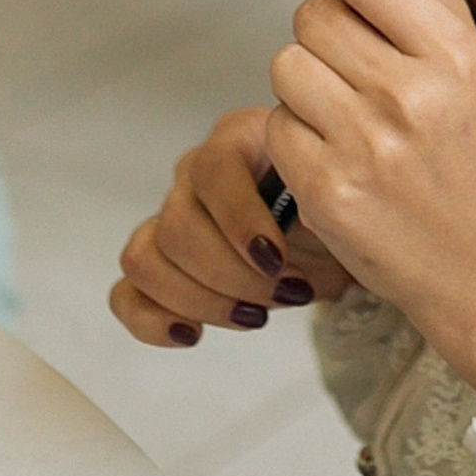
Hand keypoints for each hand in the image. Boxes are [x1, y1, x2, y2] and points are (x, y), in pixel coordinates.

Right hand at [110, 106, 351, 349]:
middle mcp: (195, 176)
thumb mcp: (348, 199)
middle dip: (231, 275)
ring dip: (200, 299)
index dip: (238, 218)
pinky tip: (193, 333)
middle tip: (286, 293)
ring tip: (255, 314)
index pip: (213, 168)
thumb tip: (308, 220)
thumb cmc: (342, 212)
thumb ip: (325, 201)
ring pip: (145, 258)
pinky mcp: (159, 269)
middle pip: (176, 224)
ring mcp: (170, 220)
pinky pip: (127, 294)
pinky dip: (152, 320)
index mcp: (239, 142)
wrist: (344, 241)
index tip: (275, 258)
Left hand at [265, 0, 475, 396]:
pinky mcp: (327, 192)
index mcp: (454, 57)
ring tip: (347, 120)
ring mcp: (364, 145)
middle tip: (363, 83)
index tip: (381, 31)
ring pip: (286, 66)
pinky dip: (296, 141)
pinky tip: (336, 160)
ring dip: (307, 88)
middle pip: (314, 16)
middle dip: (330, 42)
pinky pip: (275, 128)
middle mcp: (410, 95)